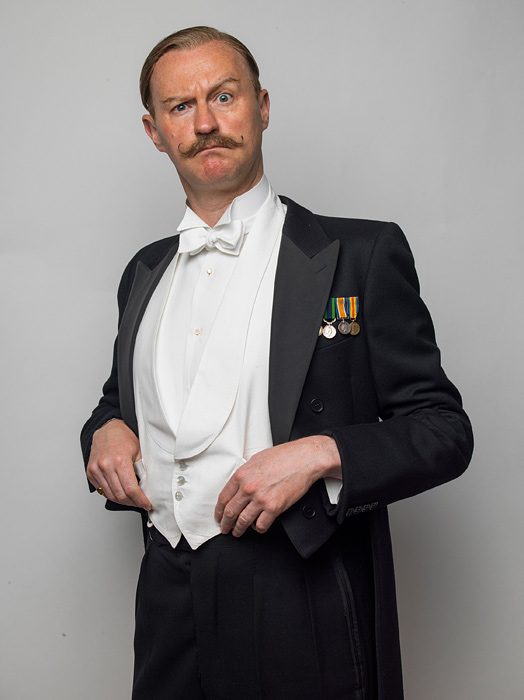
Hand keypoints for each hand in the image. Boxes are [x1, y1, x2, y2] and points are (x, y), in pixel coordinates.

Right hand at [86, 419, 150, 510]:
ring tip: (132, 500)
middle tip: (141, 503)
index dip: (140, 500)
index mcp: (120, 460)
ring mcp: (96, 469)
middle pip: (120, 495)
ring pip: (110, 495)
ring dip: (123, 501)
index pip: (130, 489)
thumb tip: (150, 486)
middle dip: (133, 503)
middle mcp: (105, 465)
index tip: (146, 504)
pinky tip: (121, 493)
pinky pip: (102, 490)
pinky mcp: (90, 472)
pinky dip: (112, 494)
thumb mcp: (139, 450)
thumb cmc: (124, 437)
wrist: (108, 428)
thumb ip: (143, 468)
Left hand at [214, 435, 340, 536]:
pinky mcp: (274, 508)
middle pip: (230, 512)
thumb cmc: (285, 456)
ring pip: (243, 521)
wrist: (304, 459)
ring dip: (239, 530)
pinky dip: (258, 529)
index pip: (223, 498)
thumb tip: (239, 483)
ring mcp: (261, 499)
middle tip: (225, 528)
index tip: (219, 515)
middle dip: (225, 524)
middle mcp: (249, 488)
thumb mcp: (257, 459)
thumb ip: (246, 473)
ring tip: (238, 532)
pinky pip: (261, 525)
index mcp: (242, 475)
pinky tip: (258, 527)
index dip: (219, 510)